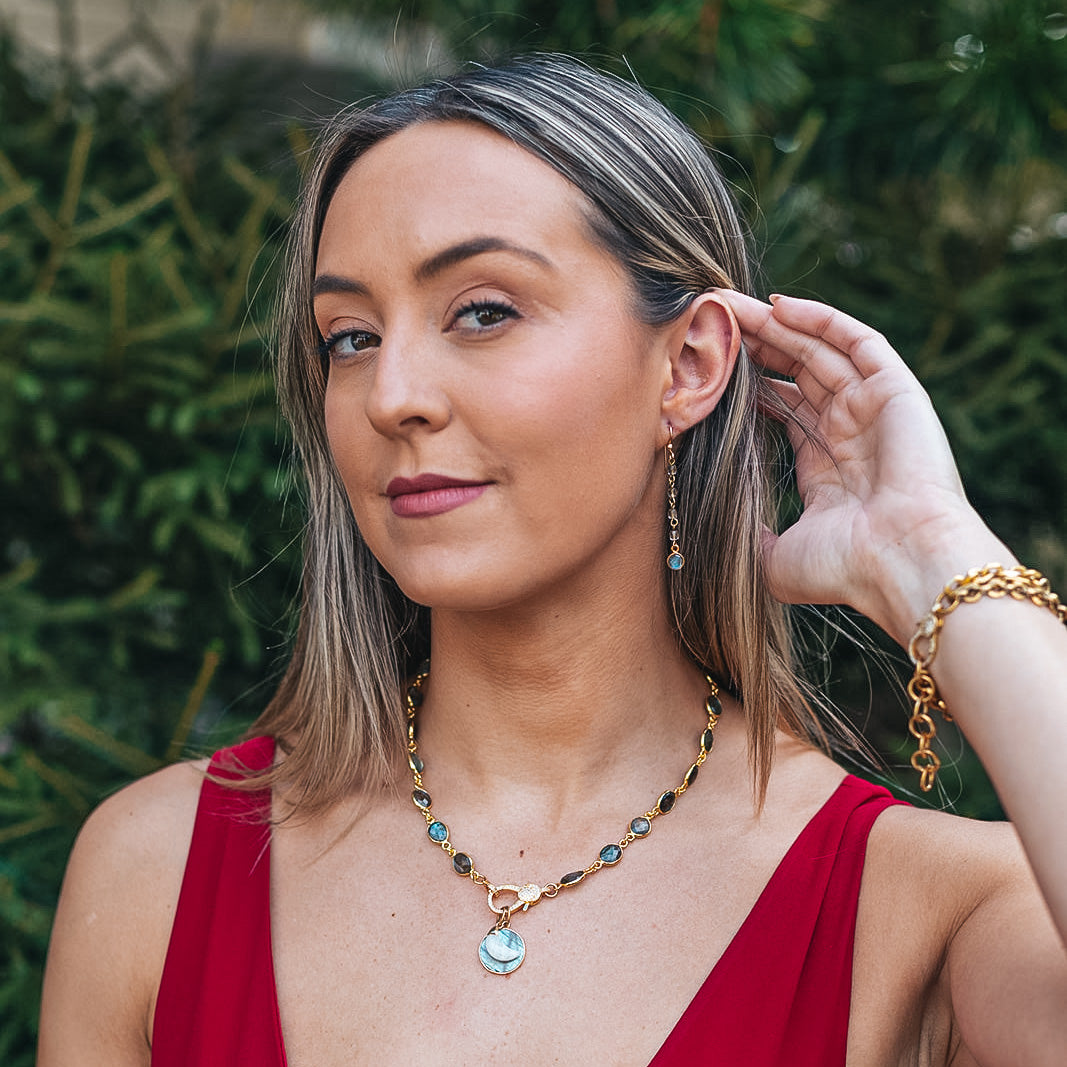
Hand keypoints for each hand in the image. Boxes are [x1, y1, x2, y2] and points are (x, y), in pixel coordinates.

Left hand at [716, 291, 1008, 643]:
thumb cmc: (844, 569)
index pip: (781, 409)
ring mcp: (875, 409)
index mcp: (826, 468)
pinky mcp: (896, 391)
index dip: (746, 383)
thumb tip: (713, 528)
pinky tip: (779, 304)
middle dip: (753, 345)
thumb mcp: (775, 559)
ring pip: (819, 351)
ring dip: (776, 325)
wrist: (901, 564)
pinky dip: (820, 320)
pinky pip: (857, 341)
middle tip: (710, 322)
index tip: (707, 366)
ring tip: (730, 304)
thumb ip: (747, 537)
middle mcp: (850, 433)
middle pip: (795, 372)